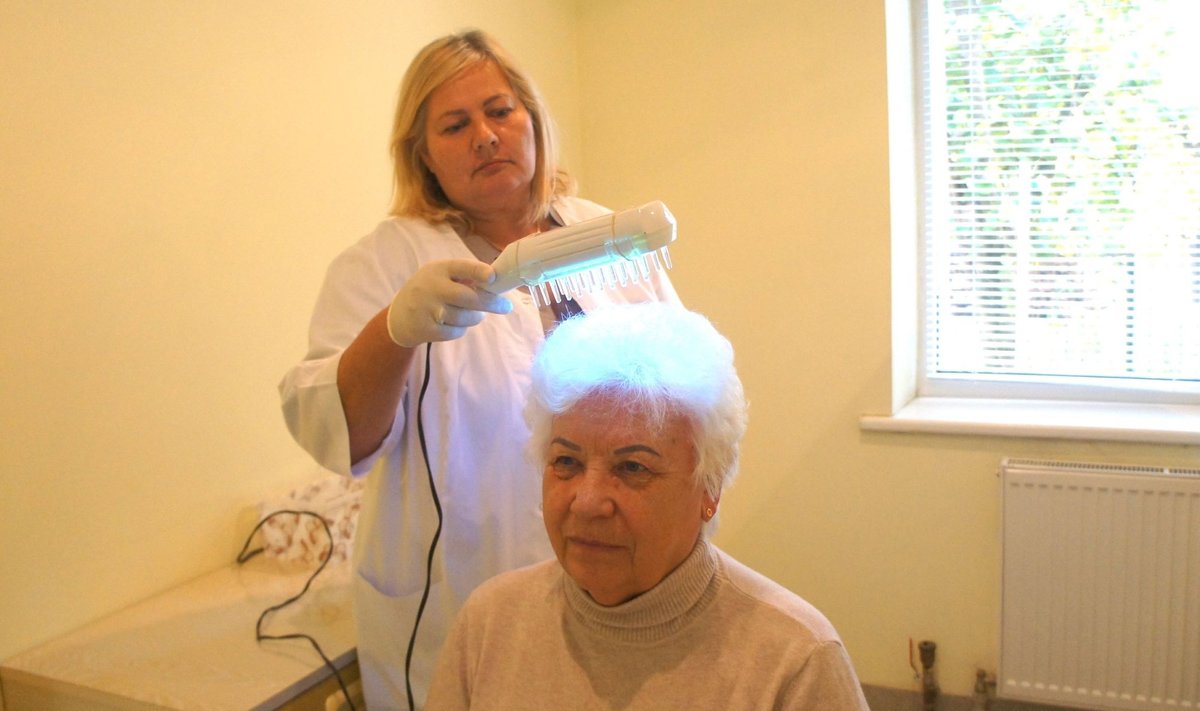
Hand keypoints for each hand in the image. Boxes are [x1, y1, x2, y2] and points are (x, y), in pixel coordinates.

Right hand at [385, 259, 511, 347]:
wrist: (398, 317)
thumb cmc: (428, 292)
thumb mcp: (440, 276)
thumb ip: (463, 277)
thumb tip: (496, 283)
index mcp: (438, 269)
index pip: (461, 267)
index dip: (478, 271)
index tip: (493, 276)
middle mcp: (432, 287)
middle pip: (469, 297)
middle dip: (491, 303)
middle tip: (506, 307)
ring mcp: (429, 309)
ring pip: (466, 317)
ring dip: (474, 317)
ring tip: (470, 313)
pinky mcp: (428, 329)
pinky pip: (457, 332)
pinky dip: (460, 329)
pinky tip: (452, 323)